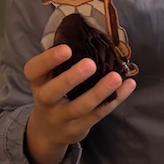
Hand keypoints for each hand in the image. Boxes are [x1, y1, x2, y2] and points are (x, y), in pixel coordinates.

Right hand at [24, 44, 135, 163]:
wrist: (47, 133)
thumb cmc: (54, 93)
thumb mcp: (50, 78)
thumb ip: (63, 61)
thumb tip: (89, 30)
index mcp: (39, 82)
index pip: (34, 70)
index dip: (48, 60)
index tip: (66, 48)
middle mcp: (46, 101)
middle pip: (53, 92)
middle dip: (71, 78)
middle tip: (90, 64)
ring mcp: (61, 118)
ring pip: (80, 107)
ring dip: (99, 92)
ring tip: (116, 77)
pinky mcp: (78, 128)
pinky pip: (98, 114)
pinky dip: (115, 99)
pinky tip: (128, 85)